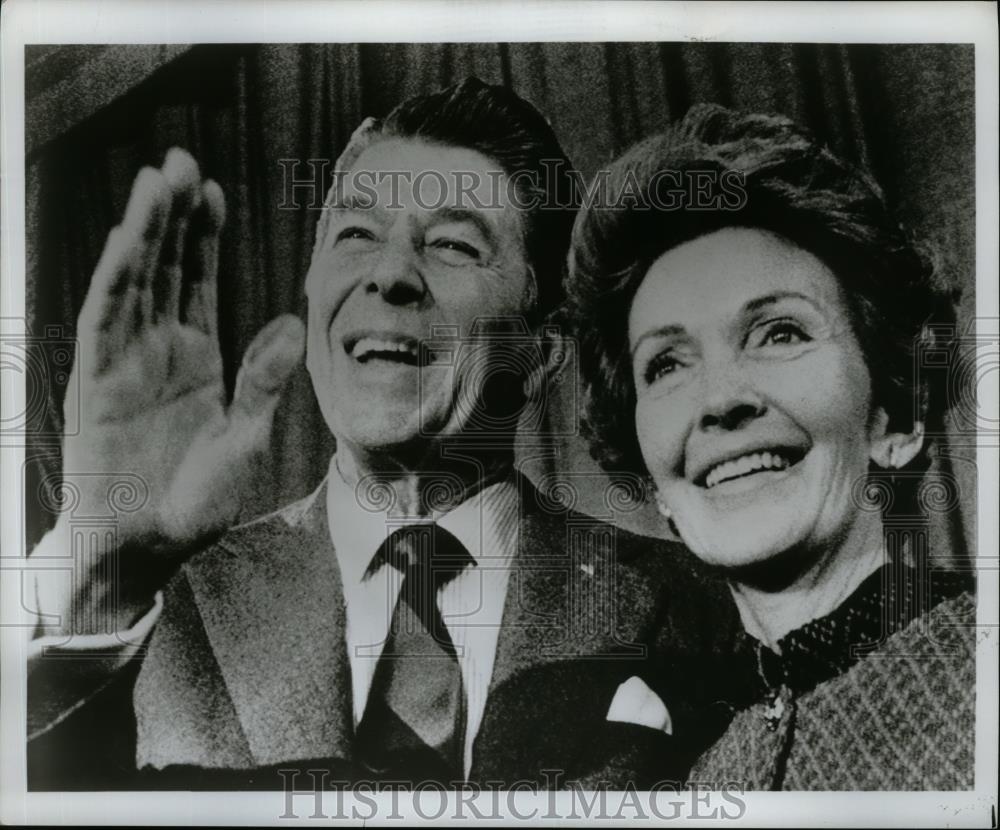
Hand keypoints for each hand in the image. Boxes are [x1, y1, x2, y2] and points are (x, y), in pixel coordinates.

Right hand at [50, 148, 304, 633]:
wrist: (147, 548)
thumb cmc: (196, 500)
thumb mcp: (246, 438)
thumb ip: (265, 381)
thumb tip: (296, 321)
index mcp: (198, 358)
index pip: (199, 282)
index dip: (204, 236)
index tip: (214, 190)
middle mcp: (159, 350)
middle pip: (166, 269)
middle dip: (173, 216)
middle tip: (181, 159)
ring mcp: (124, 364)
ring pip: (134, 283)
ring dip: (144, 232)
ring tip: (156, 181)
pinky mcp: (95, 385)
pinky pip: (104, 323)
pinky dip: (113, 281)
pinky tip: (123, 241)